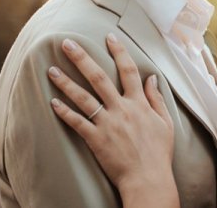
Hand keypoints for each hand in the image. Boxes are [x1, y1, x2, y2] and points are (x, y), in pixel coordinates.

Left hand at [48, 34, 177, 205]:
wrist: (148, 179)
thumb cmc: (158, 153)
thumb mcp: (165, 123)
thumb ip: (157, 99)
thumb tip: (152, 79)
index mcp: (139, 103)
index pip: (128, 71)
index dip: (119, 51)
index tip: (109, 37)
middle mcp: (122, 109)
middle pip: (99, 77)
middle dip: (82, 58)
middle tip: (67, 43)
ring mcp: (108, 123)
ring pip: (83, 98)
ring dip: (66, 82)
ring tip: (51, 70)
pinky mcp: (96, 139)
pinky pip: (77, 122)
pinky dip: (64, 112)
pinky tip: (53, 102)